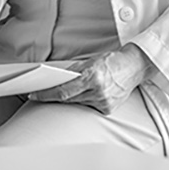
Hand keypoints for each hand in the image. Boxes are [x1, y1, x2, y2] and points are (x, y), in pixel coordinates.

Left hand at [30, 45, 153, 114]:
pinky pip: (88, 107)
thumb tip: (56, 81)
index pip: (63, 90)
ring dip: (68, 99)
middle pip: (67, 99)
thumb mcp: (92, 61)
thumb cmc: (112, 61)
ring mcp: (104, 102)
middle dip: (52, 96)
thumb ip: (75, 72)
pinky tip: (82, 96)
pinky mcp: (108, 109)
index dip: (46, 94)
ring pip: (77, 103)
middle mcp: (98, 91)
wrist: (135, 66)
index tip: (34, 95)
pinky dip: (83, 101)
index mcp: (93, 76)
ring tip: (60, 93)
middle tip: (39, 95)